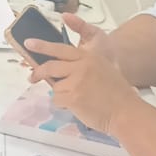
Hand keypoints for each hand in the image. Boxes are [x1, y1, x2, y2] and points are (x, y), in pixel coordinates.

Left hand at [25, 14, 139, 133]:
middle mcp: (81, 66)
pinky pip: (57, 100)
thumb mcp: (102, 69)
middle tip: (32, 77)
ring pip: (55, 86)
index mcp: (89, 57)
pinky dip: (64, 105)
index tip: (29, 43)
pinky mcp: (72, 96)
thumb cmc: (117, 94)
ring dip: (61, 94)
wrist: (126, 112)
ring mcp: (76, 81)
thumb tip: (59, 71)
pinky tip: (78, 106)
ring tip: (78, 99)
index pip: (60, 48)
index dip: (42, 46)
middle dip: (38, 72)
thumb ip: (82, 66)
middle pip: (50, 66)